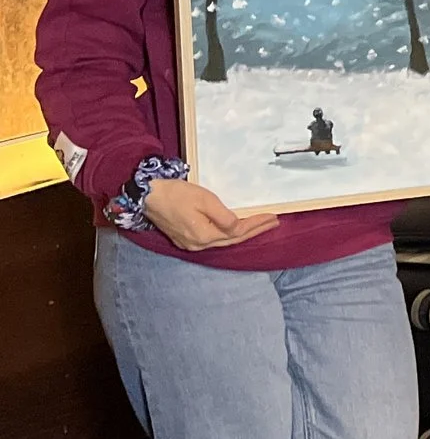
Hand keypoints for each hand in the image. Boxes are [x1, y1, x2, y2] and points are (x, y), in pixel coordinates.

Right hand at [142, 178, 277, 249]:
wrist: (148, 196)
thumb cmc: (176, 194)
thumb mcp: (205, 200)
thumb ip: (224, 216)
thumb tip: (237, 226)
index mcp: (203, 235)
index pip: (237, 232)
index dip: (256, 225)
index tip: (272, 217)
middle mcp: (198, 244)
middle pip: (233, 239)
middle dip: (254, 231)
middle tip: (272, 223)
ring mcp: (191, 243)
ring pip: (223, 240)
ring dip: (242, 233)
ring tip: (260, 226)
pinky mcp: (185, 239)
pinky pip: (213, 238)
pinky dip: (228, 234)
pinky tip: (237, 229)